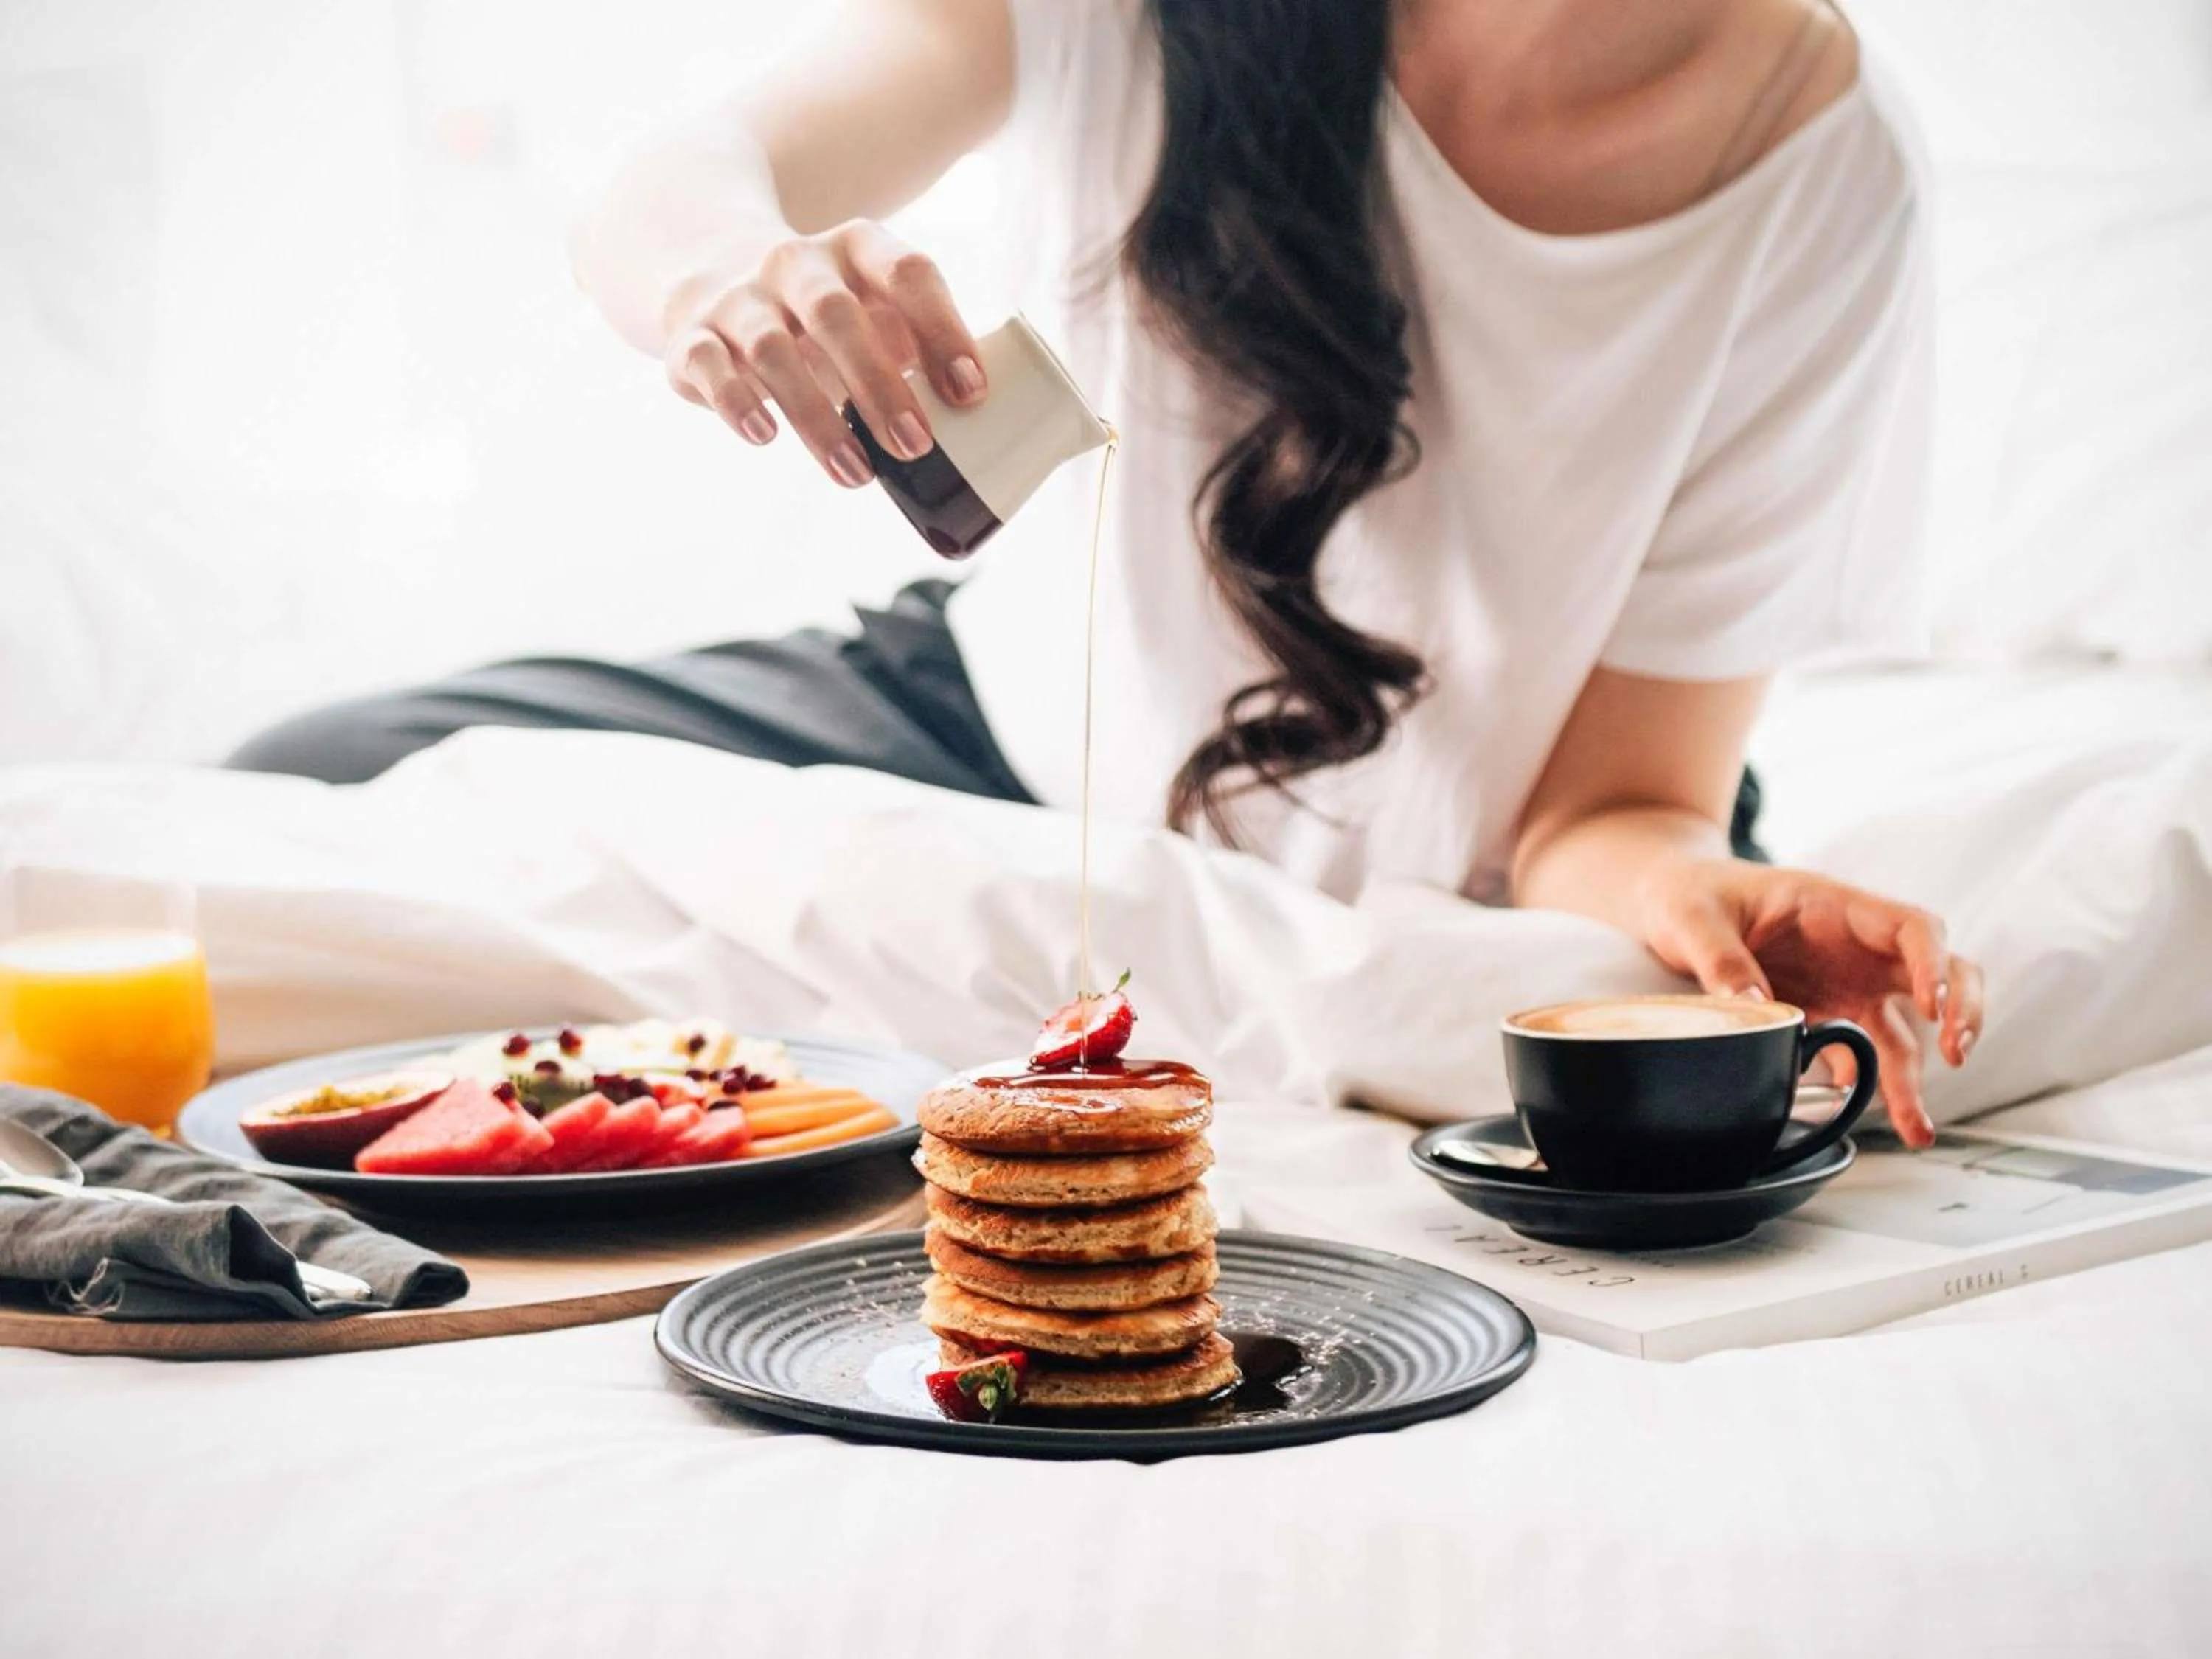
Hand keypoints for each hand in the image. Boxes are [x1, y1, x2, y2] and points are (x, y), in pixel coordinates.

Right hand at [661, 220, 985, 488]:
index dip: (942, 330)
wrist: (712, 271)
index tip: (971, 394)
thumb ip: (918, 351)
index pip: (906, 273)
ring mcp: (738, 297)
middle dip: (878, 384)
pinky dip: (735, 402)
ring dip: (817, 417)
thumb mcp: (874, 309)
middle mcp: (794, 263)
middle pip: (836, 313)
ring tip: (857, 475)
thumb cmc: (824, 313)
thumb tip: (977, 424)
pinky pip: (706, 364)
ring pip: (772, 350)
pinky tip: (765, 436)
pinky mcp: (690, 335)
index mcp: (856, 248)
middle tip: (915, 446)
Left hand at [1636, 860, 1984, 1148]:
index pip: (1912, 928)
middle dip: (1961, 1012)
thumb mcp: (1692, 919)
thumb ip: (1720, 960)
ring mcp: (1847, 982)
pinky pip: (1860, 1050)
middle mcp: (1856, 947)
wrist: (1672, 901)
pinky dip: (1864, 1082)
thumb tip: (1755, 1009)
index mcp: (1836, 907)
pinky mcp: (1828, 1012)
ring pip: (1903, 1027)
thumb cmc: (1691, 894)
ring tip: (1916, 1129)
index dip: (1933, 964)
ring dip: (1914, 1076)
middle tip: (1958, 1055)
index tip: (1931, 1006)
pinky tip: (1855, 1110)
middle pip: (1941, 973)